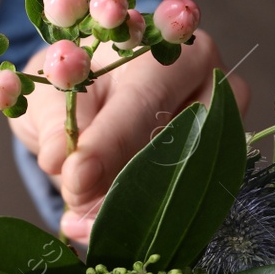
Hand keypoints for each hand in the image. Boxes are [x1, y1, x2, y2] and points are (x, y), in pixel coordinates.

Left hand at [8, 31, 249, 243]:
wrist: (89, 85)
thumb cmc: (73, 79)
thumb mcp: (51, 94)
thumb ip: (55, 127)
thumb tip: (60, 162)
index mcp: (170, 46)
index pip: (144, 103)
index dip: (109, 146)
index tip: (75, 178)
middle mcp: (210, 80)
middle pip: (176, 146)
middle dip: (121, 186)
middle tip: (74, 208)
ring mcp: (223, 121)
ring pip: (187, 178)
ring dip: (131, 208)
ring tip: (79, 222)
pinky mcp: (218, 158)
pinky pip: (186, 198)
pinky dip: (140, 219)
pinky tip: (94, 228)